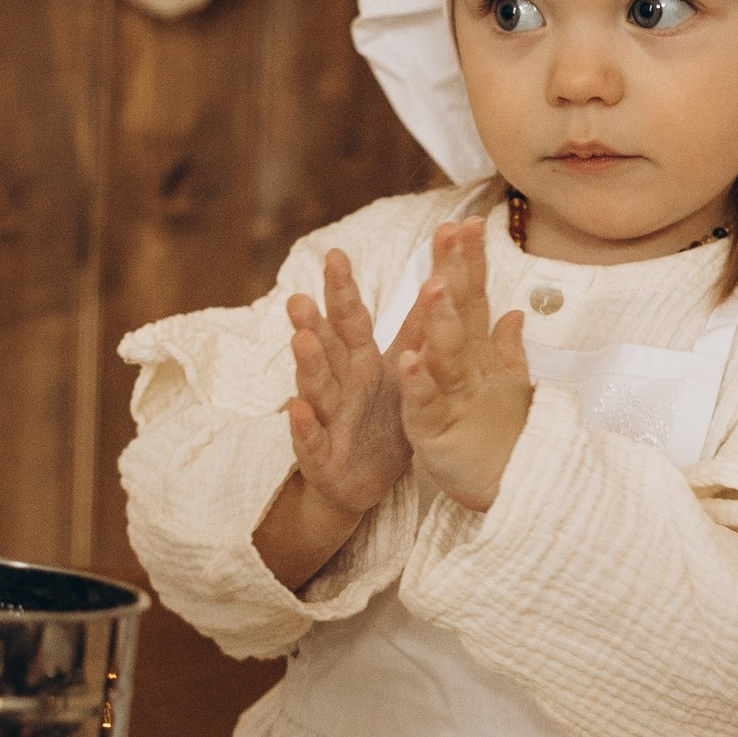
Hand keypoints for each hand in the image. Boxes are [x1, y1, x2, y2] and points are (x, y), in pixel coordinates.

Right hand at [286, 249, 413, 519]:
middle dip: (314, 320)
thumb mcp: (401, 372)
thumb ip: (416, 330)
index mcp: (359, 361)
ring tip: (301, 339)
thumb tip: (440, 279)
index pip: (350, 320)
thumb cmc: (379, 418)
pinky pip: (311, 440)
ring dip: (308, 363)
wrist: (362, 482)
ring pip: (316, 387)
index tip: (336, 254)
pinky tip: (297, 409)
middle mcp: (339, 383)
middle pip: (327, 347)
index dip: (344, 290)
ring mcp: (326, 418)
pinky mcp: (319, 456)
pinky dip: (304, 426)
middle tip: (300, 293)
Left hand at [397, 220, 532, 514]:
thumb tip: (513, 311)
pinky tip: (409, 359)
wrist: (511, 495)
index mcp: (478, 358)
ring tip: (434, 285)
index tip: (465, 223)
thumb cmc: (503, 441)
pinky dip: (419, 384)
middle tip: (452, 235)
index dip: (470, 262)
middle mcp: (470, 372)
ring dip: (441, 320)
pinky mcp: (436, 433)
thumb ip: (505, 348)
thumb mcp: (503, 389)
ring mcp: (455, 400)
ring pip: (447, 354)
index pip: (474, 300)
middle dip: (457, 275)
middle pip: (463, 316)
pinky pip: (424, 405)